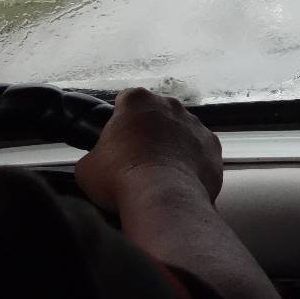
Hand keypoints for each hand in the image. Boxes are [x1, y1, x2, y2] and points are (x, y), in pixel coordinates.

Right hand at [75, 87, 222, 212]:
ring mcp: (194, 123)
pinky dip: (192, 162)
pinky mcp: (213, 145)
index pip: (125, 102)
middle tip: (137, 160)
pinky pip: (200, 151)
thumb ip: (93, 157)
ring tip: (160, 174)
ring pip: (181, 131)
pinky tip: (181, 180)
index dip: (120, 122)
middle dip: (148, 133)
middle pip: (156, 114)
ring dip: (172, 146)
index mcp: (136, 100)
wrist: (162, 198)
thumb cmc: (120, 178)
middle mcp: (169, 104)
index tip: (117, 142)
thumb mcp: (86, 168)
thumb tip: (94, 165)